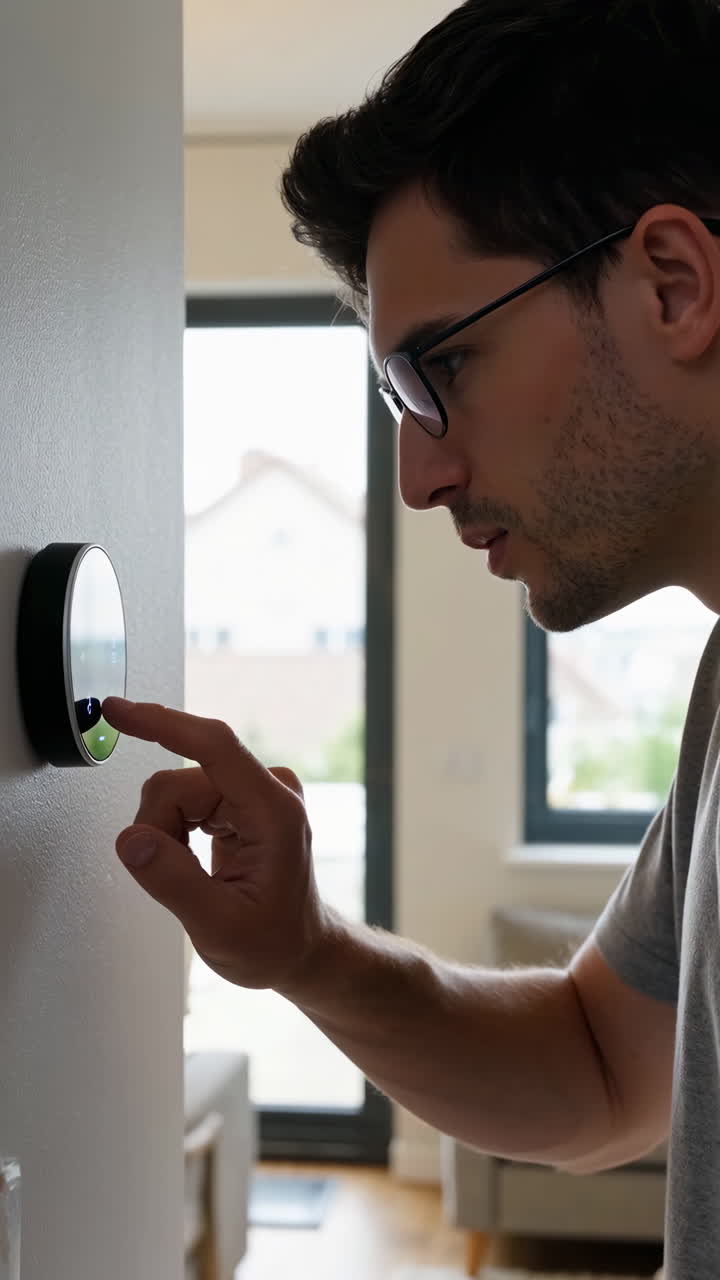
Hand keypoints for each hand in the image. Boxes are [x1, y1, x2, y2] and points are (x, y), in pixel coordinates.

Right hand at [102, 696, 328, 993]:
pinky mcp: (240, 798)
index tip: (119, 711)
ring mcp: (255, 791)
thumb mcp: (219, 927)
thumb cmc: (273, 942)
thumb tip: (132, 841)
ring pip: (173, 790)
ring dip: (166, 833)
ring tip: (192, 874)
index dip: (162, 723)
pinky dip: (174, 832)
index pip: (212, 746)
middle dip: (160, 829)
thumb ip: (172, 881)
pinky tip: (195, 859)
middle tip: (176, 876)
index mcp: (274, 811)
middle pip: (177, 780)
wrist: (298, 949)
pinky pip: (182, 798)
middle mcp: (269, 790)